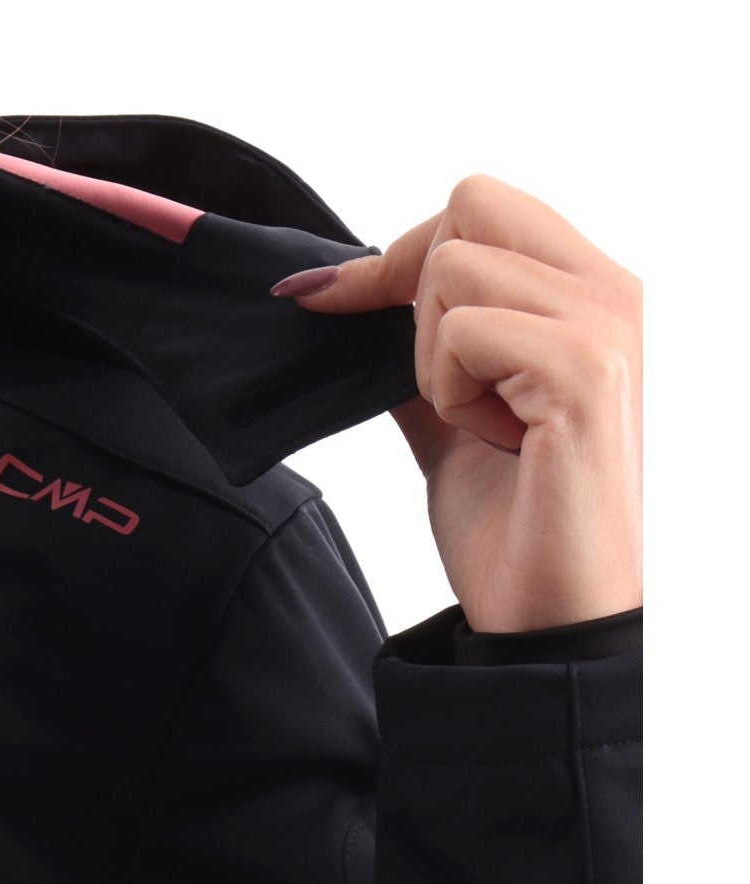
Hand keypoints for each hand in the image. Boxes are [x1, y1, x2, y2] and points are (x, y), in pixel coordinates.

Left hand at [274, 177, 640, 633]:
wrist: (548, 622)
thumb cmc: (517, 533)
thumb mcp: (450, 427)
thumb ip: (419, 363)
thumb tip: (351, 312)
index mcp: (589, 295)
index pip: (482, 206)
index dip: (396, 255)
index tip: (327, 301)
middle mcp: (612, 292)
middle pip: (469, 205)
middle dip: (414, 292)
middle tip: (441, 388)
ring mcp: (606, 324)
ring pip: (455, 266)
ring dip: (435, 359)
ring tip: (484, 425)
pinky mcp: (584, 370)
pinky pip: (461, 330)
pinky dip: (451, 392)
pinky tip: (499, 440)